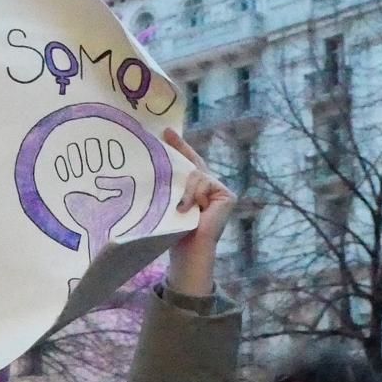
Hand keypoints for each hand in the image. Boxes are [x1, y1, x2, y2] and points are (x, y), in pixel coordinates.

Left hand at [163, 128, 235, 296]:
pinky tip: (192, 209)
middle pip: (193, 163)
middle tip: (166, 134)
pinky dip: (195, 195)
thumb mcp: (169, 201)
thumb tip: (154, 162)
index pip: (188, 162)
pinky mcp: (227, 195)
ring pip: (198, 174)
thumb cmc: (175, 230)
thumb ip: (171, 184)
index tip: (166, 132)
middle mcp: (209, 186)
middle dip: (180, 149)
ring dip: (186, 190)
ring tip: (181, 208)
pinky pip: (205, 183)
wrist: (188, 249)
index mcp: (195, 188)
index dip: (180, 146)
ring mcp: (220, 190)